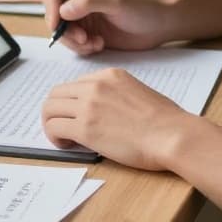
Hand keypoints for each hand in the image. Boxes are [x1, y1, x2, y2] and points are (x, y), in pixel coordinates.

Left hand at [41, 68, 199, 169]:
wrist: (173, 135)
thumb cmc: (165, 121)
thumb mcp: (138, 93)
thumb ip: (116, 96)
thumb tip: (102, 112)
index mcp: (110, 75)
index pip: (75, 85)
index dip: (72, 103)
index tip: (77, 117)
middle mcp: (95, 85)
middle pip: (56, 94)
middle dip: (56, 112)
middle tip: (64, 129)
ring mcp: (88, 105)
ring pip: (49, 109)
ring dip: (51, 124)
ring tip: (65, 138)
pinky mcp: (85, 127)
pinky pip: (53, 127)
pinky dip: (54, 137)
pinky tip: (67, 145)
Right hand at [42, 0, 174, 54]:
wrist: (161, 24)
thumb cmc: (144, 6)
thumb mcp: (117, 1)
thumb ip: (89, 2)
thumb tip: (63, 10)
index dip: (50, 7)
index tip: (57, 25)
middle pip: (53, 13)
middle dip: (64, 30)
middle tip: (83, 39)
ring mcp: (82, 15)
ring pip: (62, 31)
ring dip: (74, 41)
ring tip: (95, 43)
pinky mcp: (88, 31)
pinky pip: (73, 42)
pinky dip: (82, 47)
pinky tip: (100, 44)